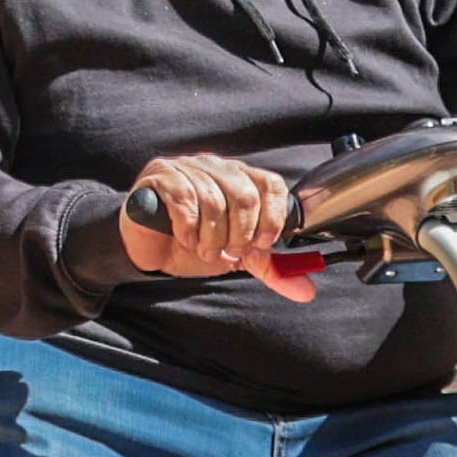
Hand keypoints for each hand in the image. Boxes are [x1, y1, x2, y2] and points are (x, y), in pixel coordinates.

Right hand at [117, 154, 317, 303]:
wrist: (151, 248)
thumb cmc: (194, 243)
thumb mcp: (238, 256)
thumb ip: (270, 268)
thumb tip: (306, 290)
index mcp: (241, 177)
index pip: (271, 184)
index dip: (272, 217)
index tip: (261, 244)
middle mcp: (217, 166)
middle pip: (245, 195)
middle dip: (240, 234)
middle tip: (228, 253)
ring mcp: (187, 167)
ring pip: (214, 200)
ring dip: (212, 237)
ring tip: (204, 250)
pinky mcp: (160, 176)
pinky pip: (183, 198)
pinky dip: (188, 227)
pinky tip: (185, 239)